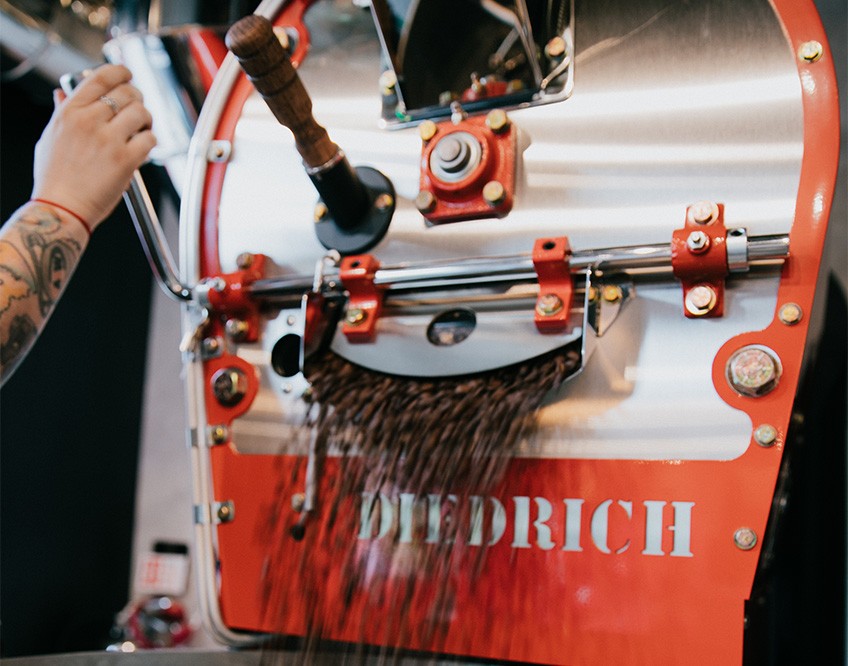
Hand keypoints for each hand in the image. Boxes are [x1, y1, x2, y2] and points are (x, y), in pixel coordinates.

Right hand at [31, 64, 156, 229]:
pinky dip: (150, 142)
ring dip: (146, 121)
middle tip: (136, 112)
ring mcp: (108, 139)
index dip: (120, 72)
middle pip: (126, 93)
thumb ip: (61, 113)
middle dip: (136, 100)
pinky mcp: (125, 159)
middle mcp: (89, 121)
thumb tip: (62, 93)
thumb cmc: (55, 177)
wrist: (62, 207)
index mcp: (70, 112)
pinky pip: (150, 139)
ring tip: (140, 131)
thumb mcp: (50, 137)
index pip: (100, 77)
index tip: (128, 75)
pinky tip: (142, 149)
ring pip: (141, 113)